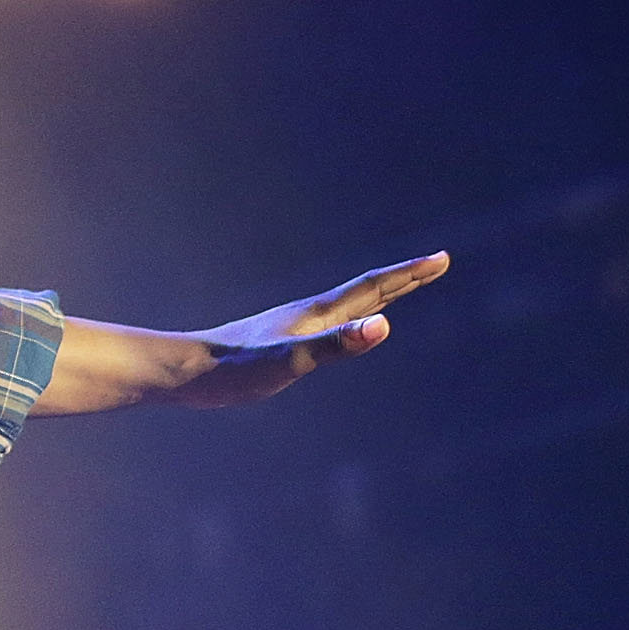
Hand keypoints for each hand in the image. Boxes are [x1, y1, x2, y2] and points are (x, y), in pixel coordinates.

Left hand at [166, 250, 451, 409]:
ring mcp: (295, 326)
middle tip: (437, 263)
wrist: (187, 371)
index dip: (409, 274)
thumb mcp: (291, 362)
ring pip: (348, 305)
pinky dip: (352, 319)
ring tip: (400, 287)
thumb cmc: (236, 370)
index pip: (373, 288)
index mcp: (317, 314)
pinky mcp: (282, 342)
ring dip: (381, 294)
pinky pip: (331, 324)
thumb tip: (382, 326)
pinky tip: (348, 327)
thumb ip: (334, 346)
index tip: (441, 258)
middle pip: (366, 290)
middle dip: (405, 278)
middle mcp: (309, 314)